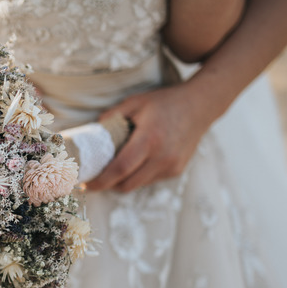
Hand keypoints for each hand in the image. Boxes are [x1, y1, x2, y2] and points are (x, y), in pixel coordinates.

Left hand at [85, 83, 215, 192]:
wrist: (200, 106)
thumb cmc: (165, 102)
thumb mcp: (135, 102)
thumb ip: (111, 116)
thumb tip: (91, 132)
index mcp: (149, 139)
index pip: (120, 168)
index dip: (101, 180)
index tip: (86, 184)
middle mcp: (162, 157)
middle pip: (127, 184)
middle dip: (108, 185)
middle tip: (95, 178)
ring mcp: (171, 166)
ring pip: (138, 184)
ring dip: (123, 180)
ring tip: (114, 167)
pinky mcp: (176, 170)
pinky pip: (150, 179)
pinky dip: (138, 175)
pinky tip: (136, 161)